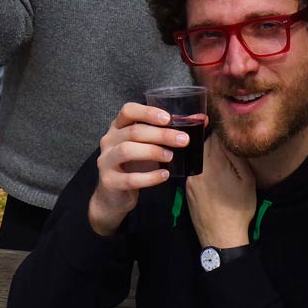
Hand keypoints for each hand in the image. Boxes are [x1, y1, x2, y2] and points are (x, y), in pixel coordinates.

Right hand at [87, 103, 176, 236]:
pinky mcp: (109, 181)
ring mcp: (106, 161)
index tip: (168, 118)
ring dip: (153, 151)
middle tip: (183, 140)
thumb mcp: (146, 146)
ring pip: (127, 150)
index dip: (147, 112)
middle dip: (161, 134)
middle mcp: (109, 140)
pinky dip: (149, 177)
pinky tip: (164, 175)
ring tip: (171, 156)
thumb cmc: (133, 166)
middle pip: (134, 131)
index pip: (128, 110)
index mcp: (117, 128)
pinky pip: (130, 178)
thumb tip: (202, 119)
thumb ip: (167, 133)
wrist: (113, 197)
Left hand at [185, 134, 256, 247]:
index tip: (227, 125)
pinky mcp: (186, 186)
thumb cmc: (239, 209)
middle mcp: (197, 168)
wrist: (221, 236)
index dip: (221, 129)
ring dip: (206, 150)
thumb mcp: (247, 181)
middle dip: (212, 138)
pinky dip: (201, 163)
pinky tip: (211, 168)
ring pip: (197, 155)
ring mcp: (189, 178)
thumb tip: (230, 139)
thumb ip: (237, 157)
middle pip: (203, 143)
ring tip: (219, 151)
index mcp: (214, 164)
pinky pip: (193, 167)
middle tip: (223, 135)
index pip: (214, 136)